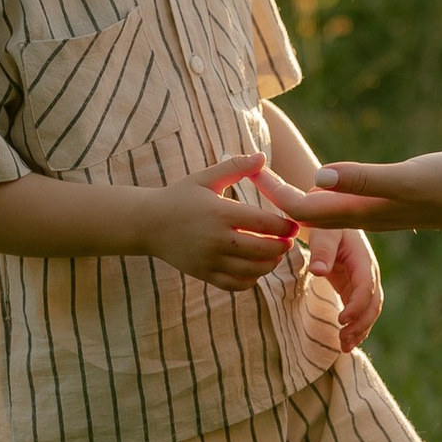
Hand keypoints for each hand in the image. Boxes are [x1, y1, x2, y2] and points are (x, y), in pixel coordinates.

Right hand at [144, 156, 298, 289]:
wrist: (148, 224)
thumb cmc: (180, 197)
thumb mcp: (205, 178)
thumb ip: (235, 167)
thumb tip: (263, 156)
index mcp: (221, 213)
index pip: (264, 223)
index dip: (285, 226)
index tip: (294, 225)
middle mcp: (217, 239)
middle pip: (263, 250)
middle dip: (282, 246)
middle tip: (288, 241)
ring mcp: (210, 260)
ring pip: (252, 270)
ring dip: (270, 264)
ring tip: (275, 254)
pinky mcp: (204, 274)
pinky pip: (236, 284)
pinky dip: (251, 279)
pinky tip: (255, 268)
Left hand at [263, 151, 441, 235]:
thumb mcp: (405, 177)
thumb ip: (363, 178)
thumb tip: (319, 177)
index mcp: (360, 211)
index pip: (301, 208)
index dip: (272, 190)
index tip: (250, 166)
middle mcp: (362, 216)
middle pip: (304, 215)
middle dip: (273, 197)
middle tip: (246, 169)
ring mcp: (373, 213)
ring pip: (322, 216)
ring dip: (293, 203)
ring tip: (270, 183)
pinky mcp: (385, 206)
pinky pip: (341, 211)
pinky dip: (320, 201)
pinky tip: (319, 188)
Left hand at [317, 223, 383, 347]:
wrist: (330, 220)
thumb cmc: (325, 225)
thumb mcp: (323, 232)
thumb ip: (322, 250)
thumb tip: (318, 271)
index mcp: (363, 259)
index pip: (366, 286)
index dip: (357, 305)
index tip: (342, 320)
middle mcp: (368, 273)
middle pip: (373, 303)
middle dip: (361, 324)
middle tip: (343, 340)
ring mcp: (363, 282)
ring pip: (369, 311)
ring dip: (360, 330)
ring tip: (344, 347)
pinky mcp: (354, 289)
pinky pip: (360, 311)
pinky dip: (356, 327)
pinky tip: (345, 342)